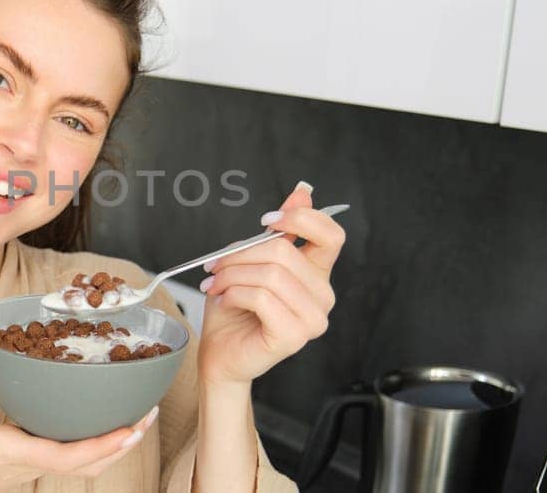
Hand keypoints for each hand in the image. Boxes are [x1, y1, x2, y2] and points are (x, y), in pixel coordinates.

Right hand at [0, 354, 157, 491]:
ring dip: (112, 447)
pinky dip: (90, 447)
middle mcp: (26, 465)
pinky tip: (95, 426)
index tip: (131, 427)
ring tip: (134, 421)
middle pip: (87, 464)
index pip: (67, 456)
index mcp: (12, 453)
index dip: (103, 444)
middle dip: (122, 442)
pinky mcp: (21, 469)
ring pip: (80, 467)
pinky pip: (66, 462)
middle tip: (148, 415)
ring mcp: (26, 470)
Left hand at [196, 183, 346, 386]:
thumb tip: (302, 192)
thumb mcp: (251, 260)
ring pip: (271, 275)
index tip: (268, 221)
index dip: (300, 219)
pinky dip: (234, 294)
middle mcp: (322, 297)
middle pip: (286, 252)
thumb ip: (277, 231)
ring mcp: (312, 319)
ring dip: (233, 275)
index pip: (331, 235)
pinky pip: (262, 298)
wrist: (220, 353)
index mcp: (315, 274)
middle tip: (216, 265)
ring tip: (217, 285)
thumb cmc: (234, 310)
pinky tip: (226, 301)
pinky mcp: (294, 336)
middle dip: (241, 254)